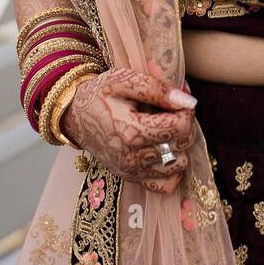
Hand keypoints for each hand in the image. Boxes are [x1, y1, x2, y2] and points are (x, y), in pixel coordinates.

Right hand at [62, 67, 195, 193]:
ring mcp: (132, 171)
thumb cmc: (99, 95)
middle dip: (185, 124)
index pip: (180, 126)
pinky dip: (172, 169)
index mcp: (131, 130)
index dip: (186, 109)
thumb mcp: (123, 79)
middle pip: (182, 145)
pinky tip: (164, 150)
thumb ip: (156, 88)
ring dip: (179, 146)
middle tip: (172, 110)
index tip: (178, 98)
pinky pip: (167, 185)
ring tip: (166, 129)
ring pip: (179, 164)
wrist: (75, 117)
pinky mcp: (132, 179)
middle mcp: (132, 157)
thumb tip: (188, 101)